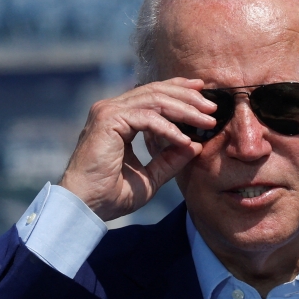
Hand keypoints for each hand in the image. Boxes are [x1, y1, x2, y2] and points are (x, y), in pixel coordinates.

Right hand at [58, 78, 216, 220]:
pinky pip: (147, 118)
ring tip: (206, 120)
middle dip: (188, 97)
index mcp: (119, 118)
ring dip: (184, 110)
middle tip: (213, 106)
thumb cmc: (110, 195)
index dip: (179, 91)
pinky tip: (184, 139)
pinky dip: (168, 128)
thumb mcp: (150, 177)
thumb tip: (195, 145)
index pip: (152, 95)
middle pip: (156, 92)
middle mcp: (111, 109)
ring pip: (154, 100)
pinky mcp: (108, 119)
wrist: (85, 207)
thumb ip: (170, 160)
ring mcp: (108, 111)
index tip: (204, 96)